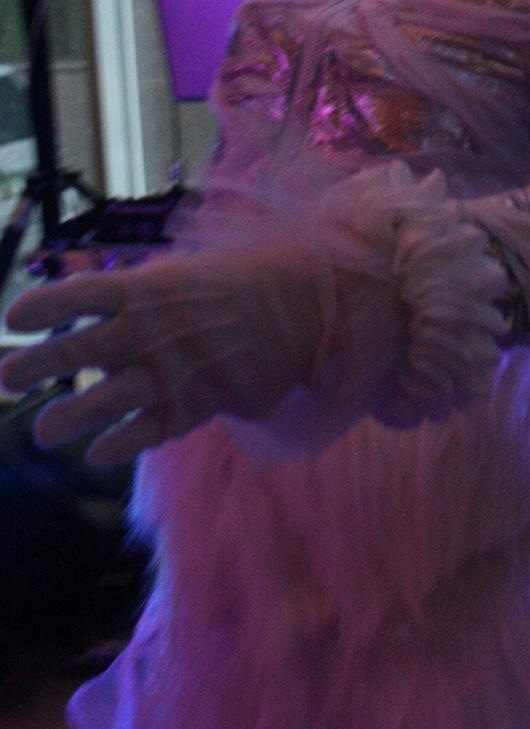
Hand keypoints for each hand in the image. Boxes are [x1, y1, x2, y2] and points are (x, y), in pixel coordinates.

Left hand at [0, 234, 377, 467]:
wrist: (302, 307)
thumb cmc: (235, 287)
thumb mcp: (180, 274)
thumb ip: (135, 296)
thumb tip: (90, 309)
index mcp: (144, 288)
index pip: (78, 295)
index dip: (42, 308)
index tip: (13, 318)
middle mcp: (149, 329)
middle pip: (76, 349)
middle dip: (34, 366)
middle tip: (8, 377)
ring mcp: (170, 370)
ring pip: (102, 400)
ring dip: (65, 418)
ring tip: (44, 433)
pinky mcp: (193, 404)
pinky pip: (146, 431)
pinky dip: (117, 444)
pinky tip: (95, 454)